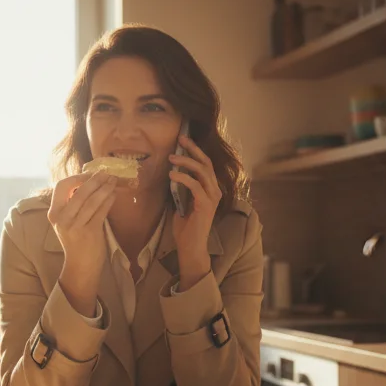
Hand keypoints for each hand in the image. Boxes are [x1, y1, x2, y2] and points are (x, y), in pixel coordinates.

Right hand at [47, 170, 118, 282]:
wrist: (80, 265)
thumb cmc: (76, 241)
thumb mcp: (68, 222)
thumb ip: (73, 204)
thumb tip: (88, 181)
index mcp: (54, 213)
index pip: (61, 186)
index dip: (77, 178)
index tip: (91, 174)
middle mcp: (62, 219)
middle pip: (79, 192)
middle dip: (95, 180)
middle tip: (107, 173)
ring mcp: (75, 226)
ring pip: (92, 200)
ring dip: (105, 188)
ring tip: (113, 181)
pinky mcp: (89, 232)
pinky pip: (101, 211)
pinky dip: (109, 201)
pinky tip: (114, 195)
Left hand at [169, 134, 222, 279]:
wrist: (191, 246)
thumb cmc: (186, 228)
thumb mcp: (181, 203)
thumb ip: (180, 189)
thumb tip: (170, 173)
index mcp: (210, 189)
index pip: (205, 165)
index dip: (195, 151)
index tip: (183, 139)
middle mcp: (214, 191)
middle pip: (206, 163)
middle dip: (193, 149)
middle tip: (181, 139)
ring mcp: (212, 198)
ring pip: (202, 172)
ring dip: (186, 162)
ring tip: (172, 157)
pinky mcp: (206, 205)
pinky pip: (195, 186)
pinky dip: (183, 178)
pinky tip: (172, 175)